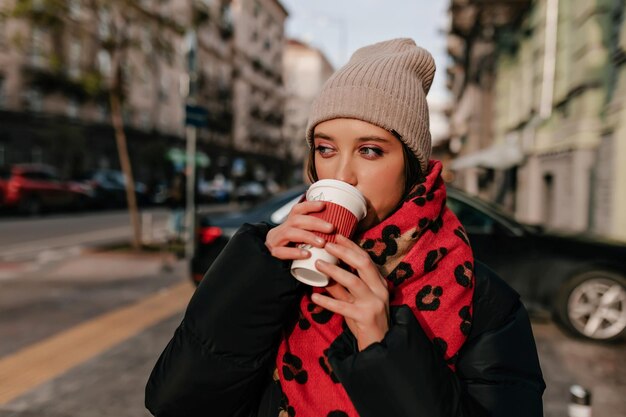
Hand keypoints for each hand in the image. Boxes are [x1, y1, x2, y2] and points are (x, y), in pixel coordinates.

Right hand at [264, 200, 333, 259]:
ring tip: (322, 243)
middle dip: (315, 222)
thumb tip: (335, 232)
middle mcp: (281, 230)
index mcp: (288, 224)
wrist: (263, 262)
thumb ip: (311, 235)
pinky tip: (307, 255)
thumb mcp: (297, 239)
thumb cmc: (288, 250)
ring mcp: (275, 241)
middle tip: (331, 228)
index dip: (310, 205)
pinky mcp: (272, 254)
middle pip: (296, 220)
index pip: (297, 210)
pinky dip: (295, 252)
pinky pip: (282, 252)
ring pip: (290, 233)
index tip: (324, 205)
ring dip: (308, 236)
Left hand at [311, 234, 389, 350]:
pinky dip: (327, 300)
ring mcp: (374, 303)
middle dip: (344, 252)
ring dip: (334, 271)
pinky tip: (313, 296)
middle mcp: (380, 290)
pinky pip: (343, 307)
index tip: (337, 236)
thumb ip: (340, 287)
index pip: (366, 258)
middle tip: (327, 245)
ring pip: (354, 282)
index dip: (351, 246)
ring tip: (317, 264)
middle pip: (363, 264)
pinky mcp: (365, 318)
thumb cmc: (365, 321)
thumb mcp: (353, 300)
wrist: (378, 346)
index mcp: (379, 283)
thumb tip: (323, 272)